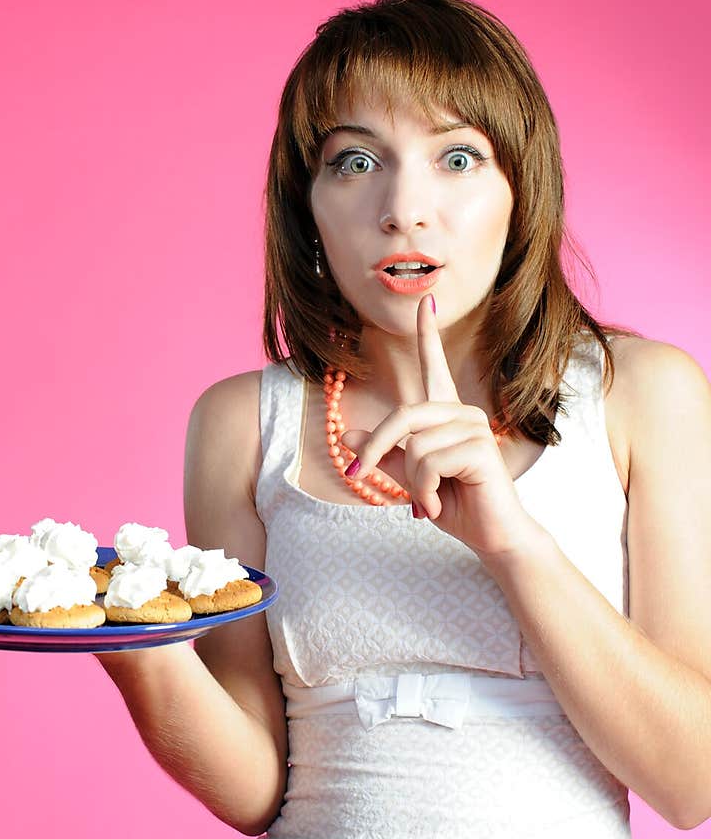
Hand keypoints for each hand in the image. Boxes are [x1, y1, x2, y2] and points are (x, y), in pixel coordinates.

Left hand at [340, 295, 538, 559]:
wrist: (492, 536)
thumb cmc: (455, 506)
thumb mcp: (411, 480)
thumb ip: (383, 455)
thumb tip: (346, 434)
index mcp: (446, 416)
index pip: (433, 368)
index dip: (427, 336)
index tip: (426, 302)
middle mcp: (463, 413)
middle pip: (402, 415)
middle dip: (374, 449)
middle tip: (360, 478)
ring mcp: (474, 427)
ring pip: (413, 445)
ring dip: (410, 482)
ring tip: (427, 501)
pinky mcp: (480, 448)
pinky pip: (428, 462)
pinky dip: (423, 491)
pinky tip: (438, 504)